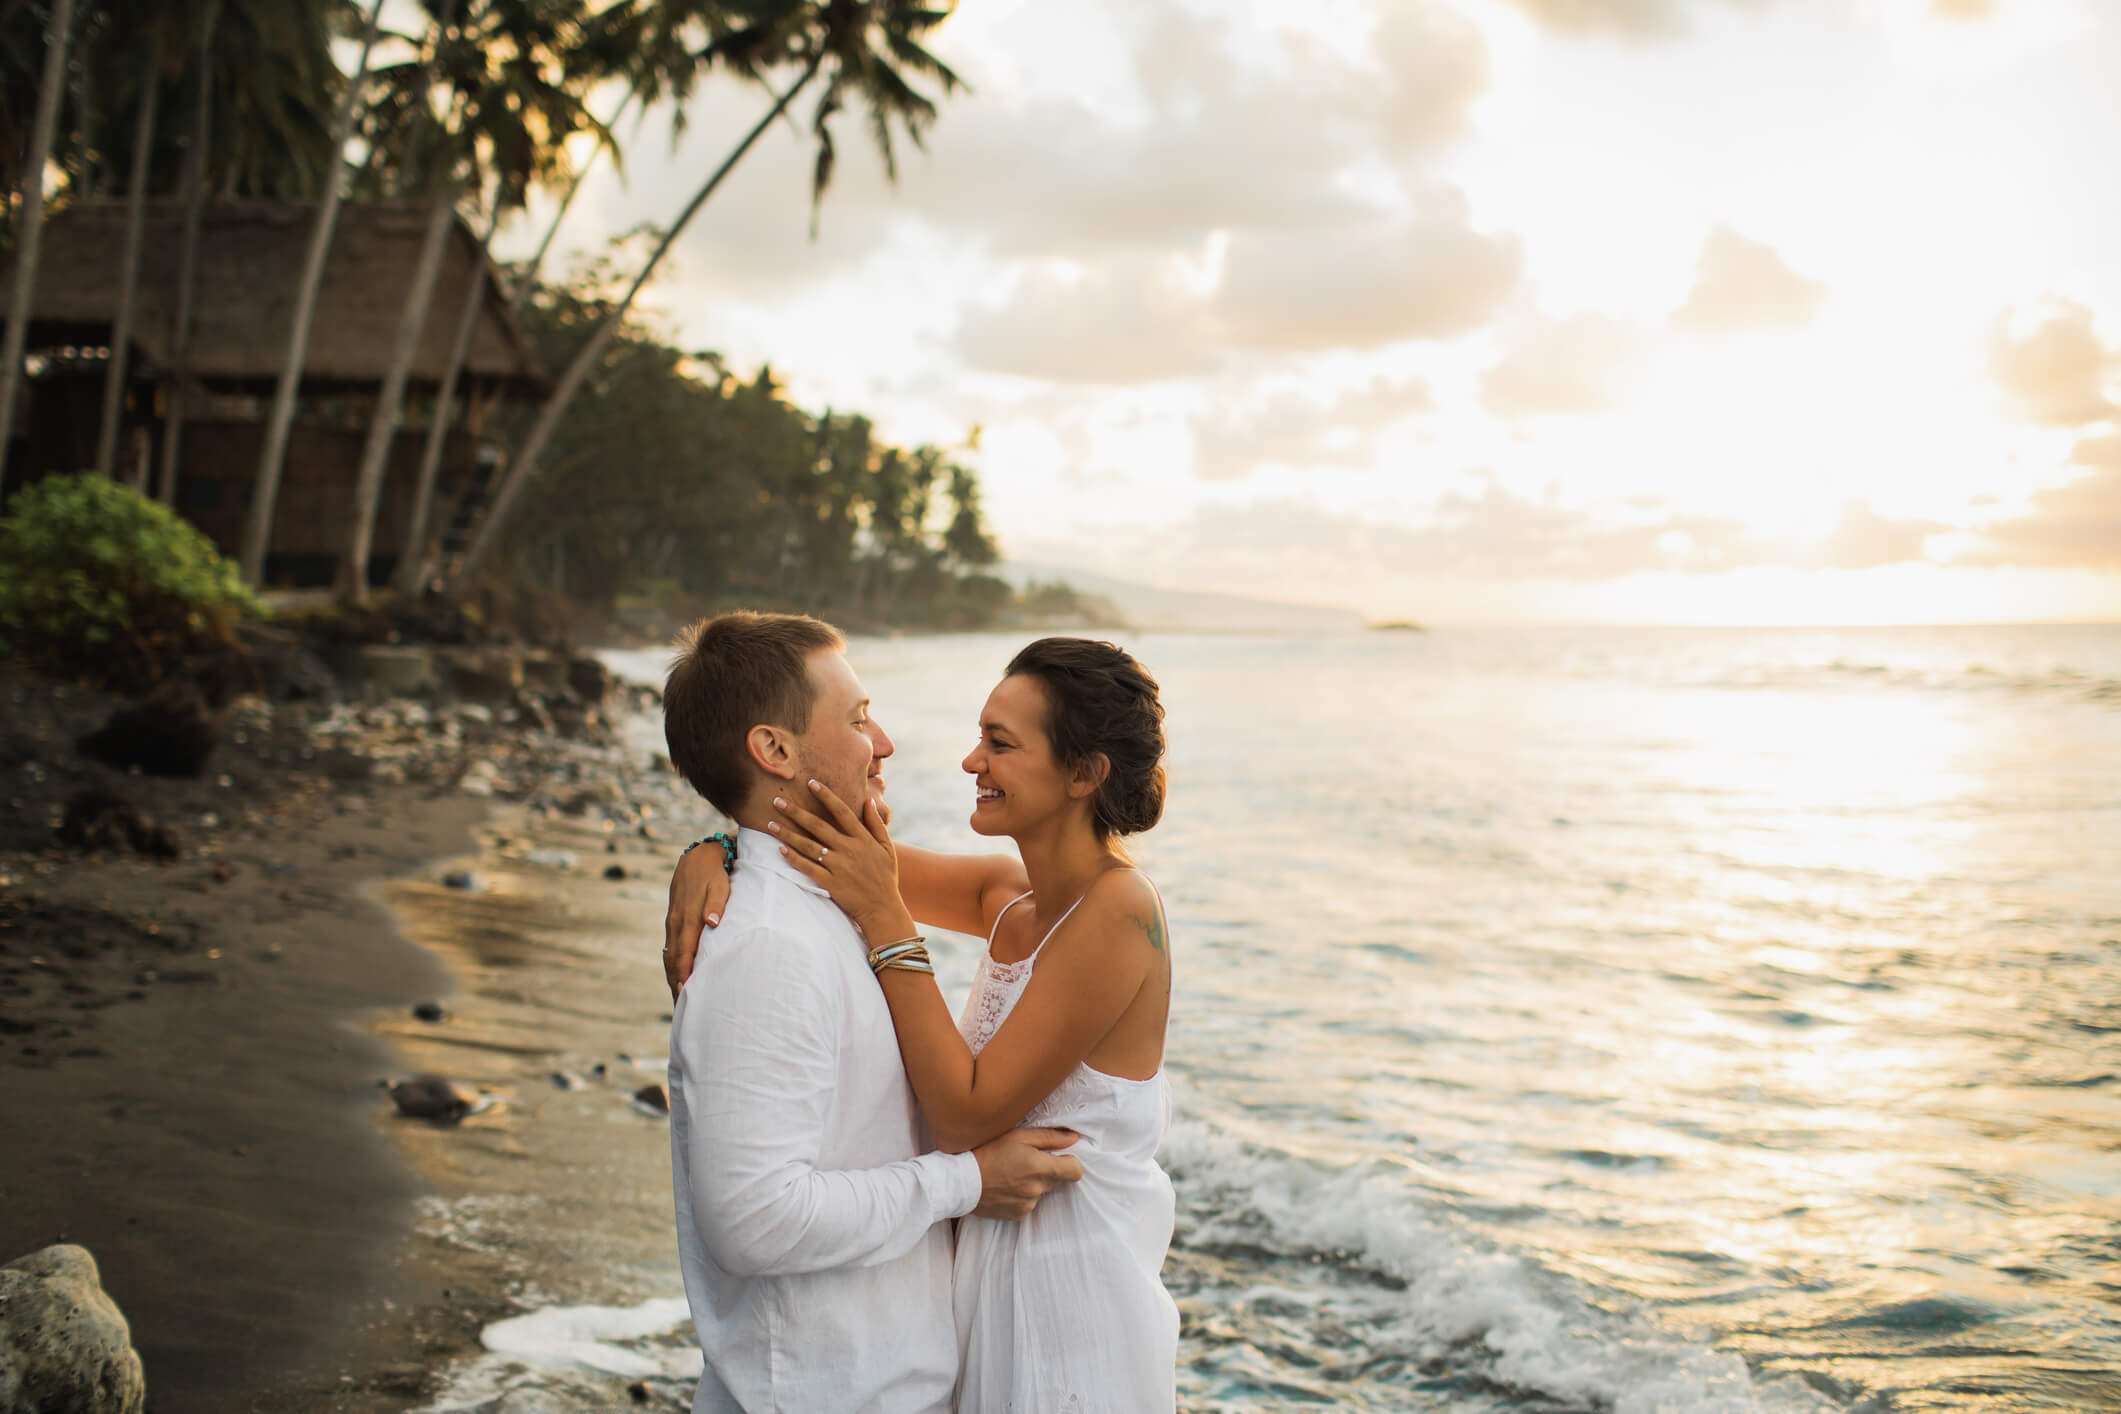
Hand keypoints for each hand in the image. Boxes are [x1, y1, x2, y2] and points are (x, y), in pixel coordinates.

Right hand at [663, 842, 733, 999]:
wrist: (698, 856)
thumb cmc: (714, 873)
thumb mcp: (720, 885)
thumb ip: (716, 905)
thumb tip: (712, 922)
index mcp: (687, 918)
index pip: (684, 952)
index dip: (684, 974)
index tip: (686, 993)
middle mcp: (676, 924)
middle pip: (673, 960)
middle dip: (676, 984)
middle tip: (681, 1009)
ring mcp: (672, 923)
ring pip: (669, 956)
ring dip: (672, 978)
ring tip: (678, 1001)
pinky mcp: (674, 922)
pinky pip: (670, 949)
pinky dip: (672, 966)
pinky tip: (675, 978)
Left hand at [771, 782, 910, 941]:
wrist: (883, 909)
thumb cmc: (885, 877)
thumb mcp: (887, 848)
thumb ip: (876, 824)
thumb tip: (867, 801)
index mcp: (863, 839)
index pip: (842, 812)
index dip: (826, 796)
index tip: (811, 783)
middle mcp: (849, 850)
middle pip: (818, 826)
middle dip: (796, 812)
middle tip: (777, 800)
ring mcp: (839, 867)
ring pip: (809, 846)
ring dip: (788, 834)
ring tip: (771, 823)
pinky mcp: (831, 883)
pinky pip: (808, 868)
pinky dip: (794, 859)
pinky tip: (780, 850)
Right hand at [969, 1127, 1082, 1219]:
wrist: (960, 1182)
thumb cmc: (987, 1152)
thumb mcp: (1018, 1136)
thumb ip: (1050, 1137)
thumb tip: (1074, 1138)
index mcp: (1041, 1168)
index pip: (1075, 1171)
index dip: (1070, 1161)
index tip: (1058, 1156)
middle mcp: (1037, 1189)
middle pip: (1059, 1180)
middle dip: (1049, 1170)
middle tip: (1027, 1160)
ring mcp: (1028, 1204)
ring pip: (1042, 1192)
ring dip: (1034, 1183)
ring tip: (1011, 1173)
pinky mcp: (1018, 1215)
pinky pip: (1029, 1203)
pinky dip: (1022, 1195)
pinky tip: (1006, 1186)